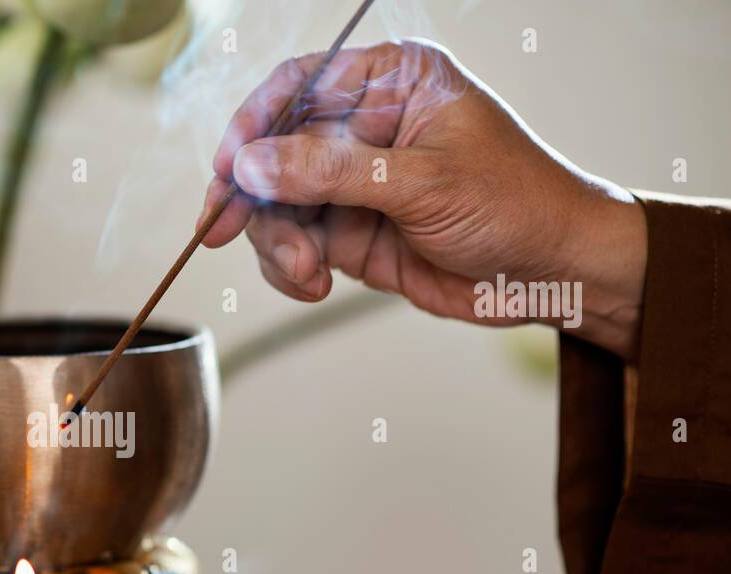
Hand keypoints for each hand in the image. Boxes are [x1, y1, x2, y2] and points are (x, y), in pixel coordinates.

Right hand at [202, 40, 646, 360]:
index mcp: (390, 83)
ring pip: (277, 207)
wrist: (552, 272)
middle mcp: (364, 128)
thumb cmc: (515, 203)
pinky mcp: (349, 233)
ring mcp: (353, 184)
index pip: (297, 87)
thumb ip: (331, 172)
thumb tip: (251, 164)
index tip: (227, 171)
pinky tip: (314, 285)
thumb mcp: (421, 182)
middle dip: (257, 201)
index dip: (253, 125)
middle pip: (274, 153)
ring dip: (278, 245)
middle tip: (236, 235)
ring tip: (307, 274)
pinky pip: (293, 246)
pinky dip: (291, 270)